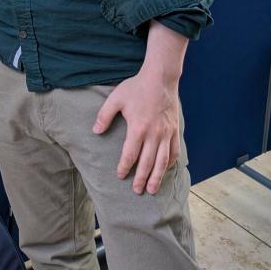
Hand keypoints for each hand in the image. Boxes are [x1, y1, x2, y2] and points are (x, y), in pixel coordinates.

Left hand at [92, 69, 180, 193]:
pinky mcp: (174, 130)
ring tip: (152, 190)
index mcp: (138, 128)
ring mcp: (166, 133)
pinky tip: (165, 170)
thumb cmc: (136, 88)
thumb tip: (96, 131)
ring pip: (162, 161)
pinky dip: (169, 163)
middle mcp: (154, 134)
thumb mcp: (116, 98)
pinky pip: (174, 151)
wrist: (160, 78)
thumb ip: (104, 115)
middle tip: (137, 191)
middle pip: (147, 163)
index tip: (120, 175)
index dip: (124, 167)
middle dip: (141, 178)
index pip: (130, 154)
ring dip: (157, 177)